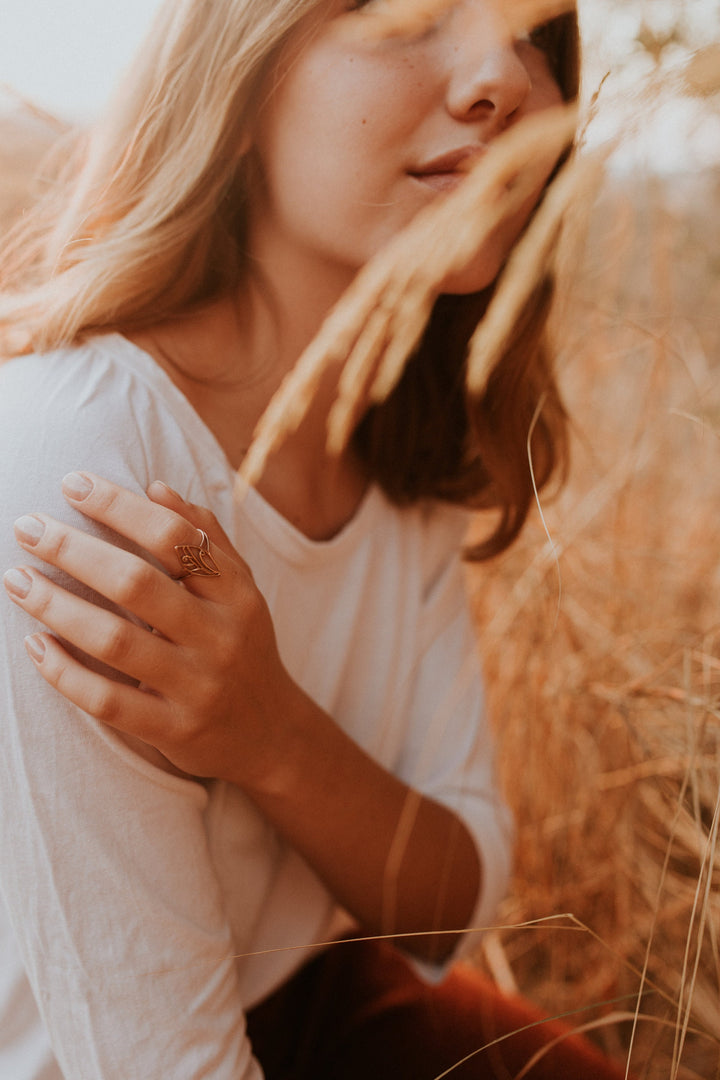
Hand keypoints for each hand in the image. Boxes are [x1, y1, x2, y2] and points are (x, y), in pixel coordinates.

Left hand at [3, 472, 296, 784]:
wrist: (272, 734)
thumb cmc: (244, 647)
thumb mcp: (241, 590)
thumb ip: (206, 537)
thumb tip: (154, 487)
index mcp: (237, 593)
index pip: (174, 537)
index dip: (120, 506)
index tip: (72, 484)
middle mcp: (220, 636)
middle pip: (136, 584)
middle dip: (73, 550)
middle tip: (26, 527)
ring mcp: (197, 686)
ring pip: (114, 641)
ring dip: (56, 606)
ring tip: (16, 580)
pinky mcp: (173, 730)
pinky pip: (108, 701)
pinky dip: (65, 672)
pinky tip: (35, 644)